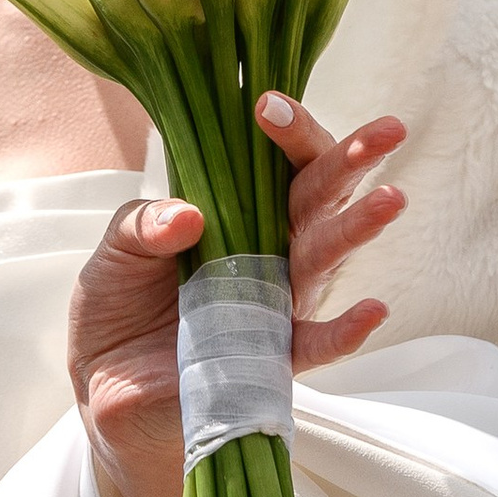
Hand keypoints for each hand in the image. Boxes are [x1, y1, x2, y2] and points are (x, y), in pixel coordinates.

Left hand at [67, 93, 406, 496]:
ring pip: (323, 259)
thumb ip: (141, 227)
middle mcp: (266, 250)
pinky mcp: (268, 357)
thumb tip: (188, 215)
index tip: (268, 104)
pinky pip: (315, 345)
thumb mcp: (114, 255)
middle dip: (349, 162)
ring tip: (391, 198)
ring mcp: (273, 302)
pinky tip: (374, 311)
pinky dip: (345, 331)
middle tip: (389, 129)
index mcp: (234, 212)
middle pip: (315, 198)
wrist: (107, 392)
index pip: (273, 162)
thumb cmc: (119, 310)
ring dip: (357, 229)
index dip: (283, 132)